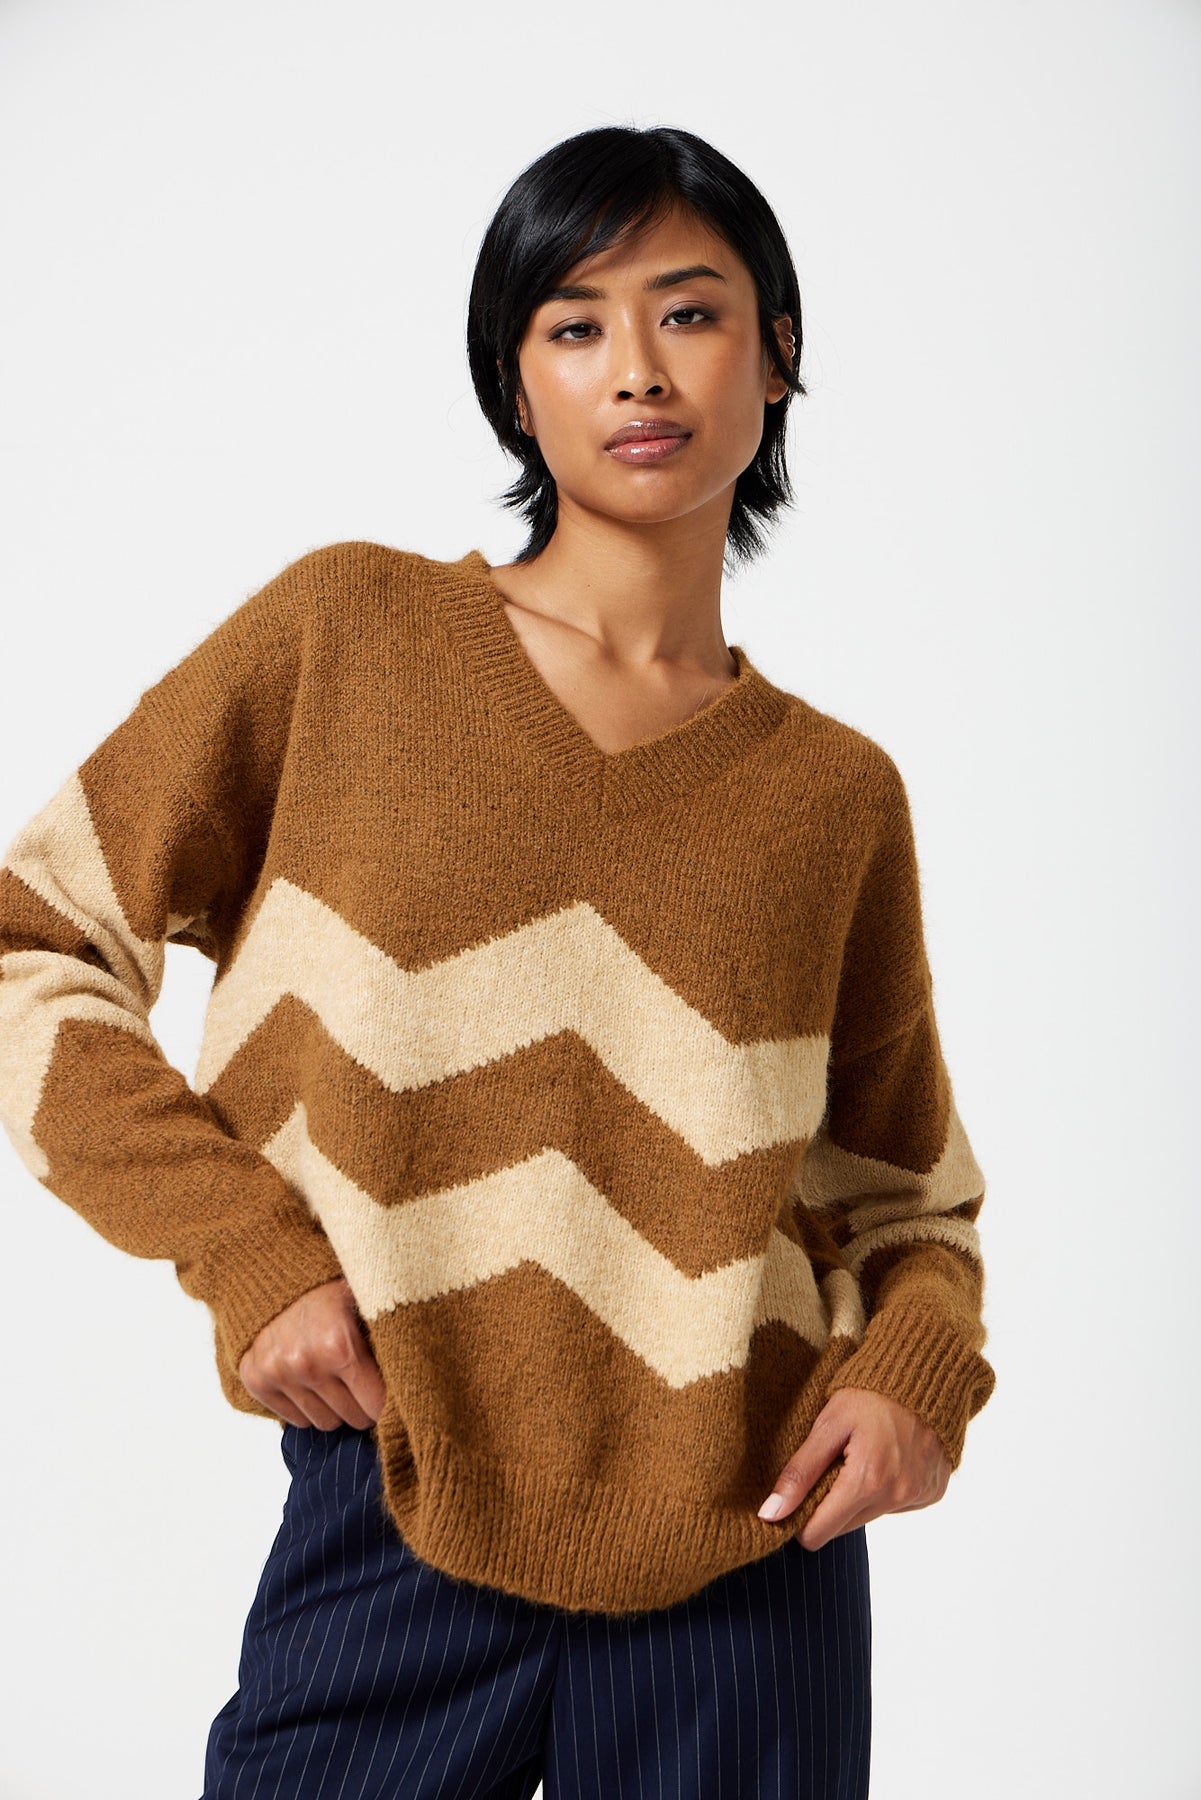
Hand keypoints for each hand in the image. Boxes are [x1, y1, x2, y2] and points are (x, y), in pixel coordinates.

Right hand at [238, 1276, 385, 1429]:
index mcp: (338, 1345)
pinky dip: (305, 1404)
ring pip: (324, 1423)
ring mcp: (276, 1373)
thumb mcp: (370, 1303)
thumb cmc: (332, 1288)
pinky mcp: (254, 1379)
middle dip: (362, 1401)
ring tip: (334, 1372)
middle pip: (352, 1418)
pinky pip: (294, 1419)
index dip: (388, 1398)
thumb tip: (420, 1380)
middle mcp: (304, 1363)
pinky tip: (309, 1375)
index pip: (376, 1406)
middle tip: (362, 1377)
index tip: (389, 1387)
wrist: (278, 1268)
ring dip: (334, 1404)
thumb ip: (391, 1341)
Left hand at [758, 1387, 952, 1549]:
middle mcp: (896, 1497)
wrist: (924, 1373)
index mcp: (867, 1482)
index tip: (796, 1493)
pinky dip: (883, 1490)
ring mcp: (917, 1497)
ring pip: (867, 1518)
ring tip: (860, 1456)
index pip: (817, 1534)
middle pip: (841, 1529)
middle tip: (830, 1464)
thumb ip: (799, 1472)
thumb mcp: (828, 1425)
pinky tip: (885, 1458)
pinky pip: (894, 1506)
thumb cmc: (871, 1394)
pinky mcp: (931, 1493)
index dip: (798, 1518)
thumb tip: (771, 1513)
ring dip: (856, 1497)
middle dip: (828, 1504)